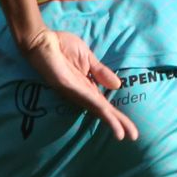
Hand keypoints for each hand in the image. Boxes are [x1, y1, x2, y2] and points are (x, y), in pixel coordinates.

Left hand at [22, 30, 138, 139]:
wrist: (42, 39)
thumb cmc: (61, 46)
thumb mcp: (88, 58)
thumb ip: (101, 72)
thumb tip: (118, 85)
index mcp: (86, 87)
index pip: (105, 105)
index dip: (118, 117)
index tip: (132, 130)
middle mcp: (80, 93)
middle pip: (103, 111)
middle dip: (118, 123)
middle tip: (134, 137)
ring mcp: (72, 90)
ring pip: (95, 107)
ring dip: (109, 120)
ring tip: (121, 133)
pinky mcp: (65, 83)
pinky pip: (83, 95)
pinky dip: (95, 105)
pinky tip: (106, 112)